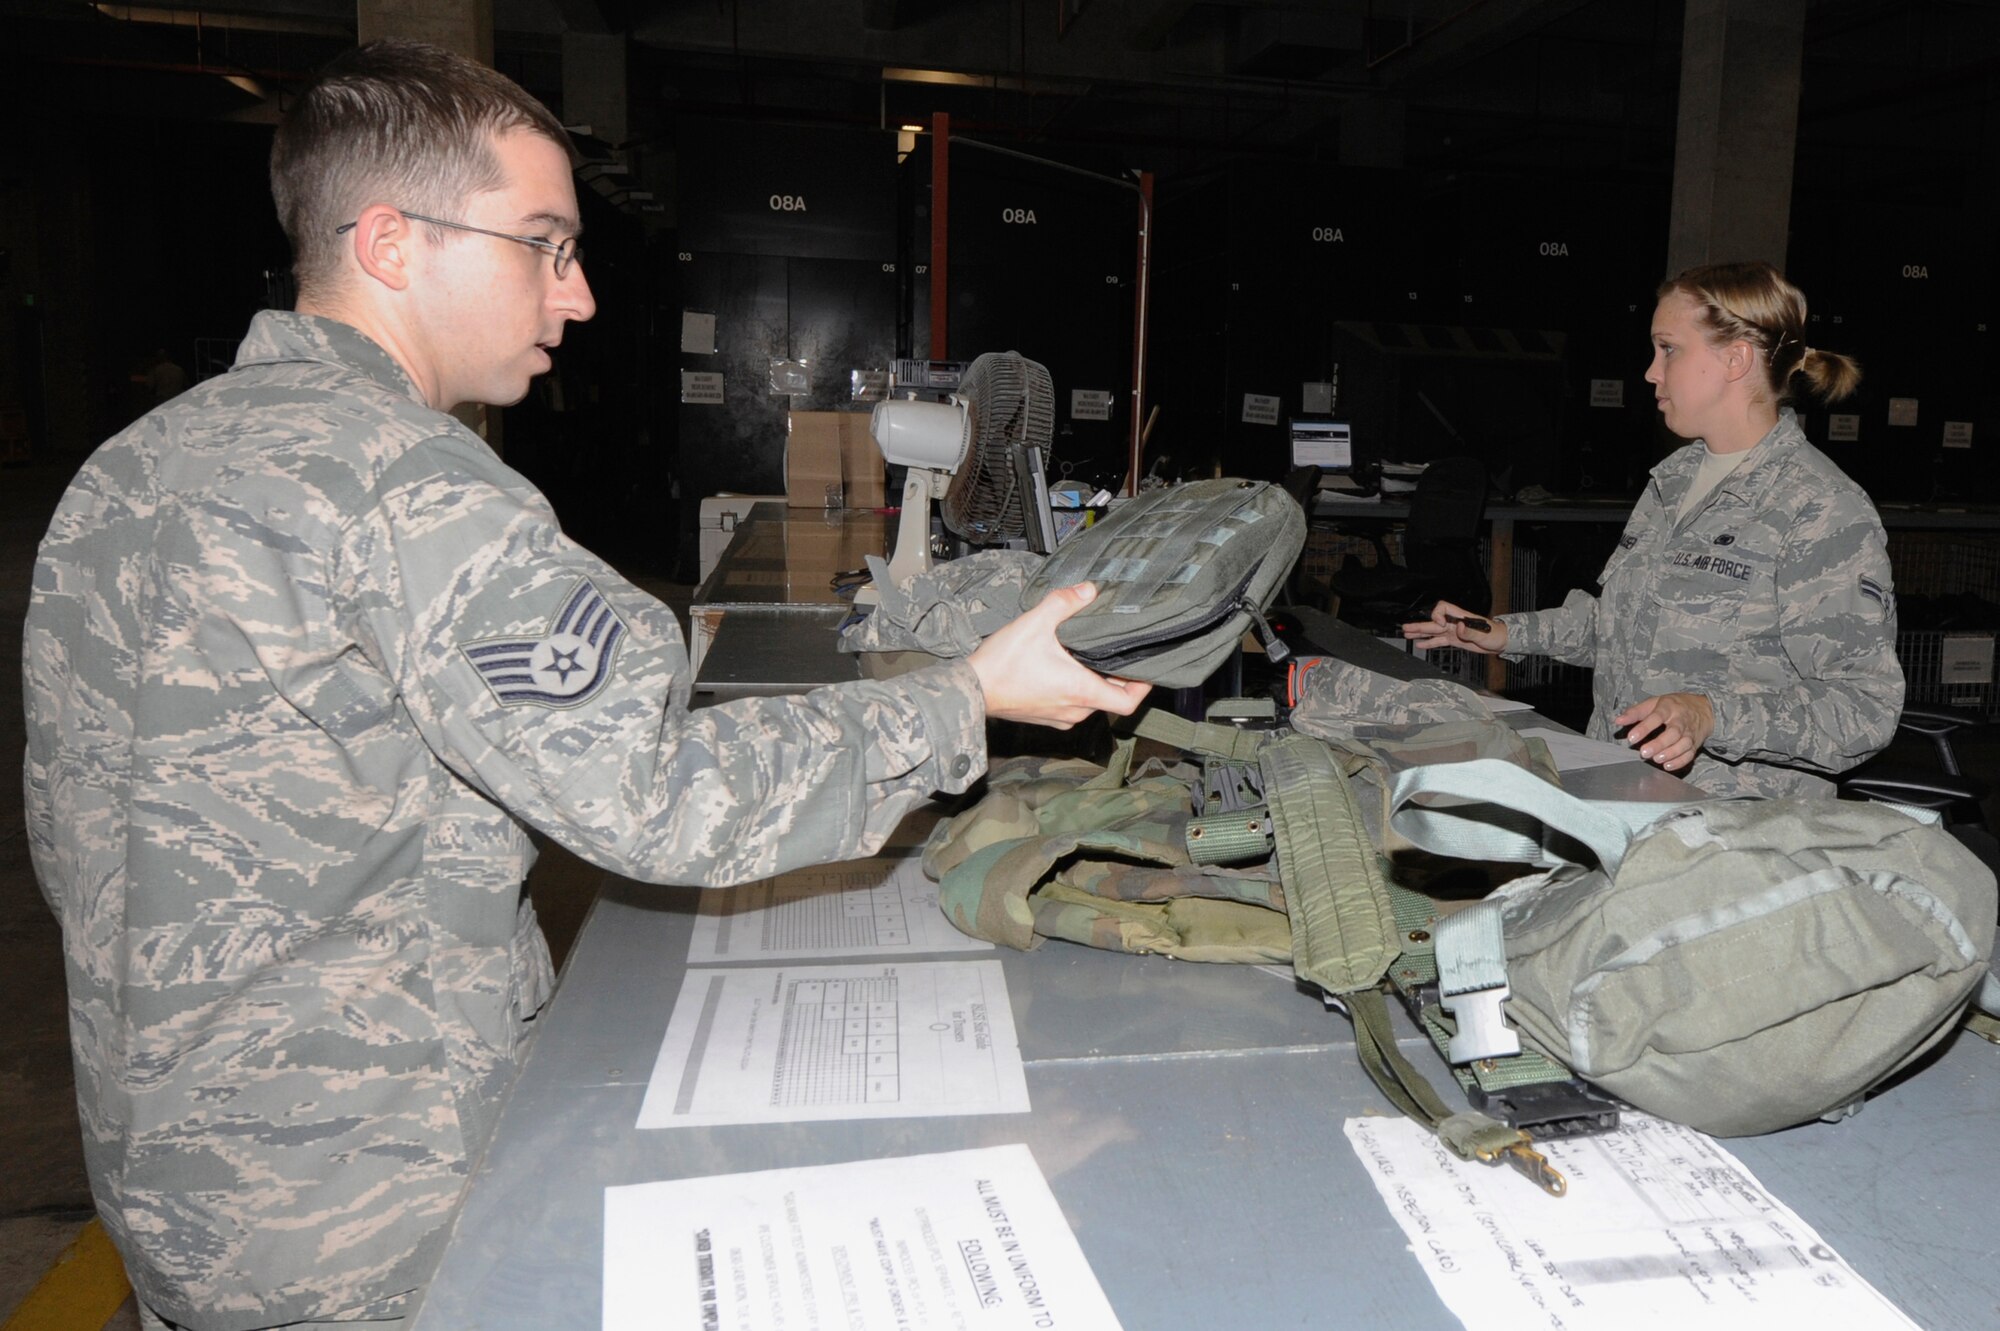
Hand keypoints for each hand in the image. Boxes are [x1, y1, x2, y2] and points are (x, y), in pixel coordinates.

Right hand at [968, 582, 1151, 727]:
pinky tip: (1065, 672)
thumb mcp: (1036, 622)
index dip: (1143, 687)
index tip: (1147, 671)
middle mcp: (1075, 710)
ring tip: (1091, 660)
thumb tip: (1089, 590)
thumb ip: (1065, 602)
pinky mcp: (1044, 718)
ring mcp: (1059, 717)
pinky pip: (1071, 707)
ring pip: (1091, 704)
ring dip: (1095, 685)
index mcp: (1081, 691)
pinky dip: (1076, 692)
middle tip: (1119, 655)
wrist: (970, 690)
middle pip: (1111, 700)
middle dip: (1118, 679)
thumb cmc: (1002, 663)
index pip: (1128, 702)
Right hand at [1402, 599, 1508, 654]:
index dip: (1438, 616)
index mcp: (1460, 616)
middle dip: (1419, 625)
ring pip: (1433, 631)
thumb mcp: (1484, 633)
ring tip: (1406, 634)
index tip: (1440, 625)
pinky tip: (1420, 644)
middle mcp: (1454, 623)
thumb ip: (1470, 630)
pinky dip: (1429, 643)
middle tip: (1405, 628)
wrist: (1500, 642)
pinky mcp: (1454, 640)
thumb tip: (1459, 627)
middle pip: (1433, 621)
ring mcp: (1453, 631)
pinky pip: (1438, 641)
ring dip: (1420, 633)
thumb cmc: (1495, 634)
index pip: (1442, 608)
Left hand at [1614, 692, 1714, 771]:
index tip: (1631, 738)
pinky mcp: (1695, 744)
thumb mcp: (1654, 703)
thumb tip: (1618, 720)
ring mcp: (1690, 733)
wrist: (1703, 709)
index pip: (1656, 717)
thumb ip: (1636, 712)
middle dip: (1659, 744)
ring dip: (1670, 753)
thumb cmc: (1674, 706)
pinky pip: (1690, 754)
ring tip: (1656, 759)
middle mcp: (1681, 720)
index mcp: (1669, 708)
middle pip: (1673, 733)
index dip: (1644, 727)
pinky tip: (1668, 766)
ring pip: (1683, 744)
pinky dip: (1680, 761)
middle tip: (1644, 752)